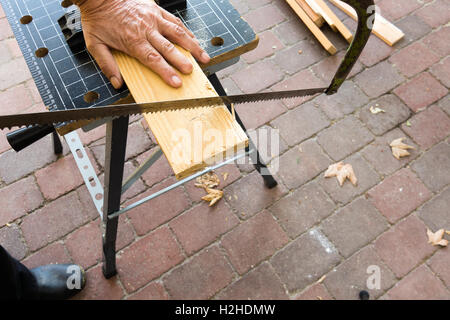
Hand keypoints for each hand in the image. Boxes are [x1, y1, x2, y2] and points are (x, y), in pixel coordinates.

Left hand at [73, 0, 209, 88]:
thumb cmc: (99, 20)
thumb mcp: (95, 44)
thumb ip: (107, 65)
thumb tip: (116, 83)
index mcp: (133, 40)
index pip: (153, 59)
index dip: (166, 71)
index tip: (176, 82)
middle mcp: (146, 29)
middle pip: (168, 48)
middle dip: (182, 61)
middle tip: (192, 71)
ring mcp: (153, 18)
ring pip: (177, 33)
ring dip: (192, 46)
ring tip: (203, 57)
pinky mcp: (156, 10)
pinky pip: (174, 21)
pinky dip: (186, 31)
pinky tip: (194, 40)